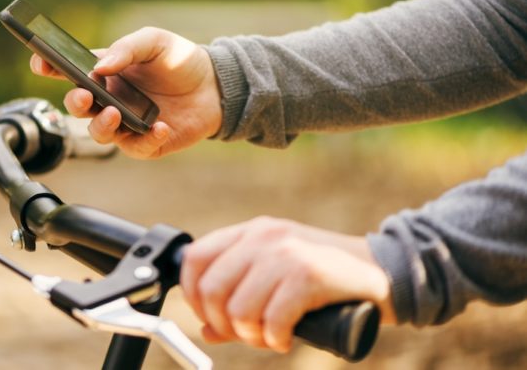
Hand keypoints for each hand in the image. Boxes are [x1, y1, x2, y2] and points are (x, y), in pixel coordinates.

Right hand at [30, 27, 221, 158]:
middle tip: (85, 96)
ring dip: (102, 125)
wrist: (215, 86)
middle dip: (75, 103)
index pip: (68, 71)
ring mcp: (125, 123)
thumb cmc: (179, 60)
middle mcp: (109, 99)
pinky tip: (159, 127)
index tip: (40, 62)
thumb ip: (128, 48)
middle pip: (78, 107)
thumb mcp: (154, 41)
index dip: (49, 67)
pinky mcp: (146, 143)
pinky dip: (145, 139)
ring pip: (99, 133)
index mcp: (104, 72)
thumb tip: (101, 67)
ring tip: (116, 113)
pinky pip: (136, 148)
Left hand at [180, 217, 395, 351]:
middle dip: (223, 324)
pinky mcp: (308, 274)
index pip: (194, 258)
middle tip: (245, 335)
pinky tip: (286, 338)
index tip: (210, 318)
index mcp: (249, 232)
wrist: (380, 271)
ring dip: (251, 337)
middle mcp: (262, 237)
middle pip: (210, 289)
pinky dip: (275, 340)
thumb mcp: (274, 277)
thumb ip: (238, 297)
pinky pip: (272, 320)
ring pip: (239, 310)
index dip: (193, 296)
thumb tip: (205, 330)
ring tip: (269, 337)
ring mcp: (286, 253)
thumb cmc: (323, 279)